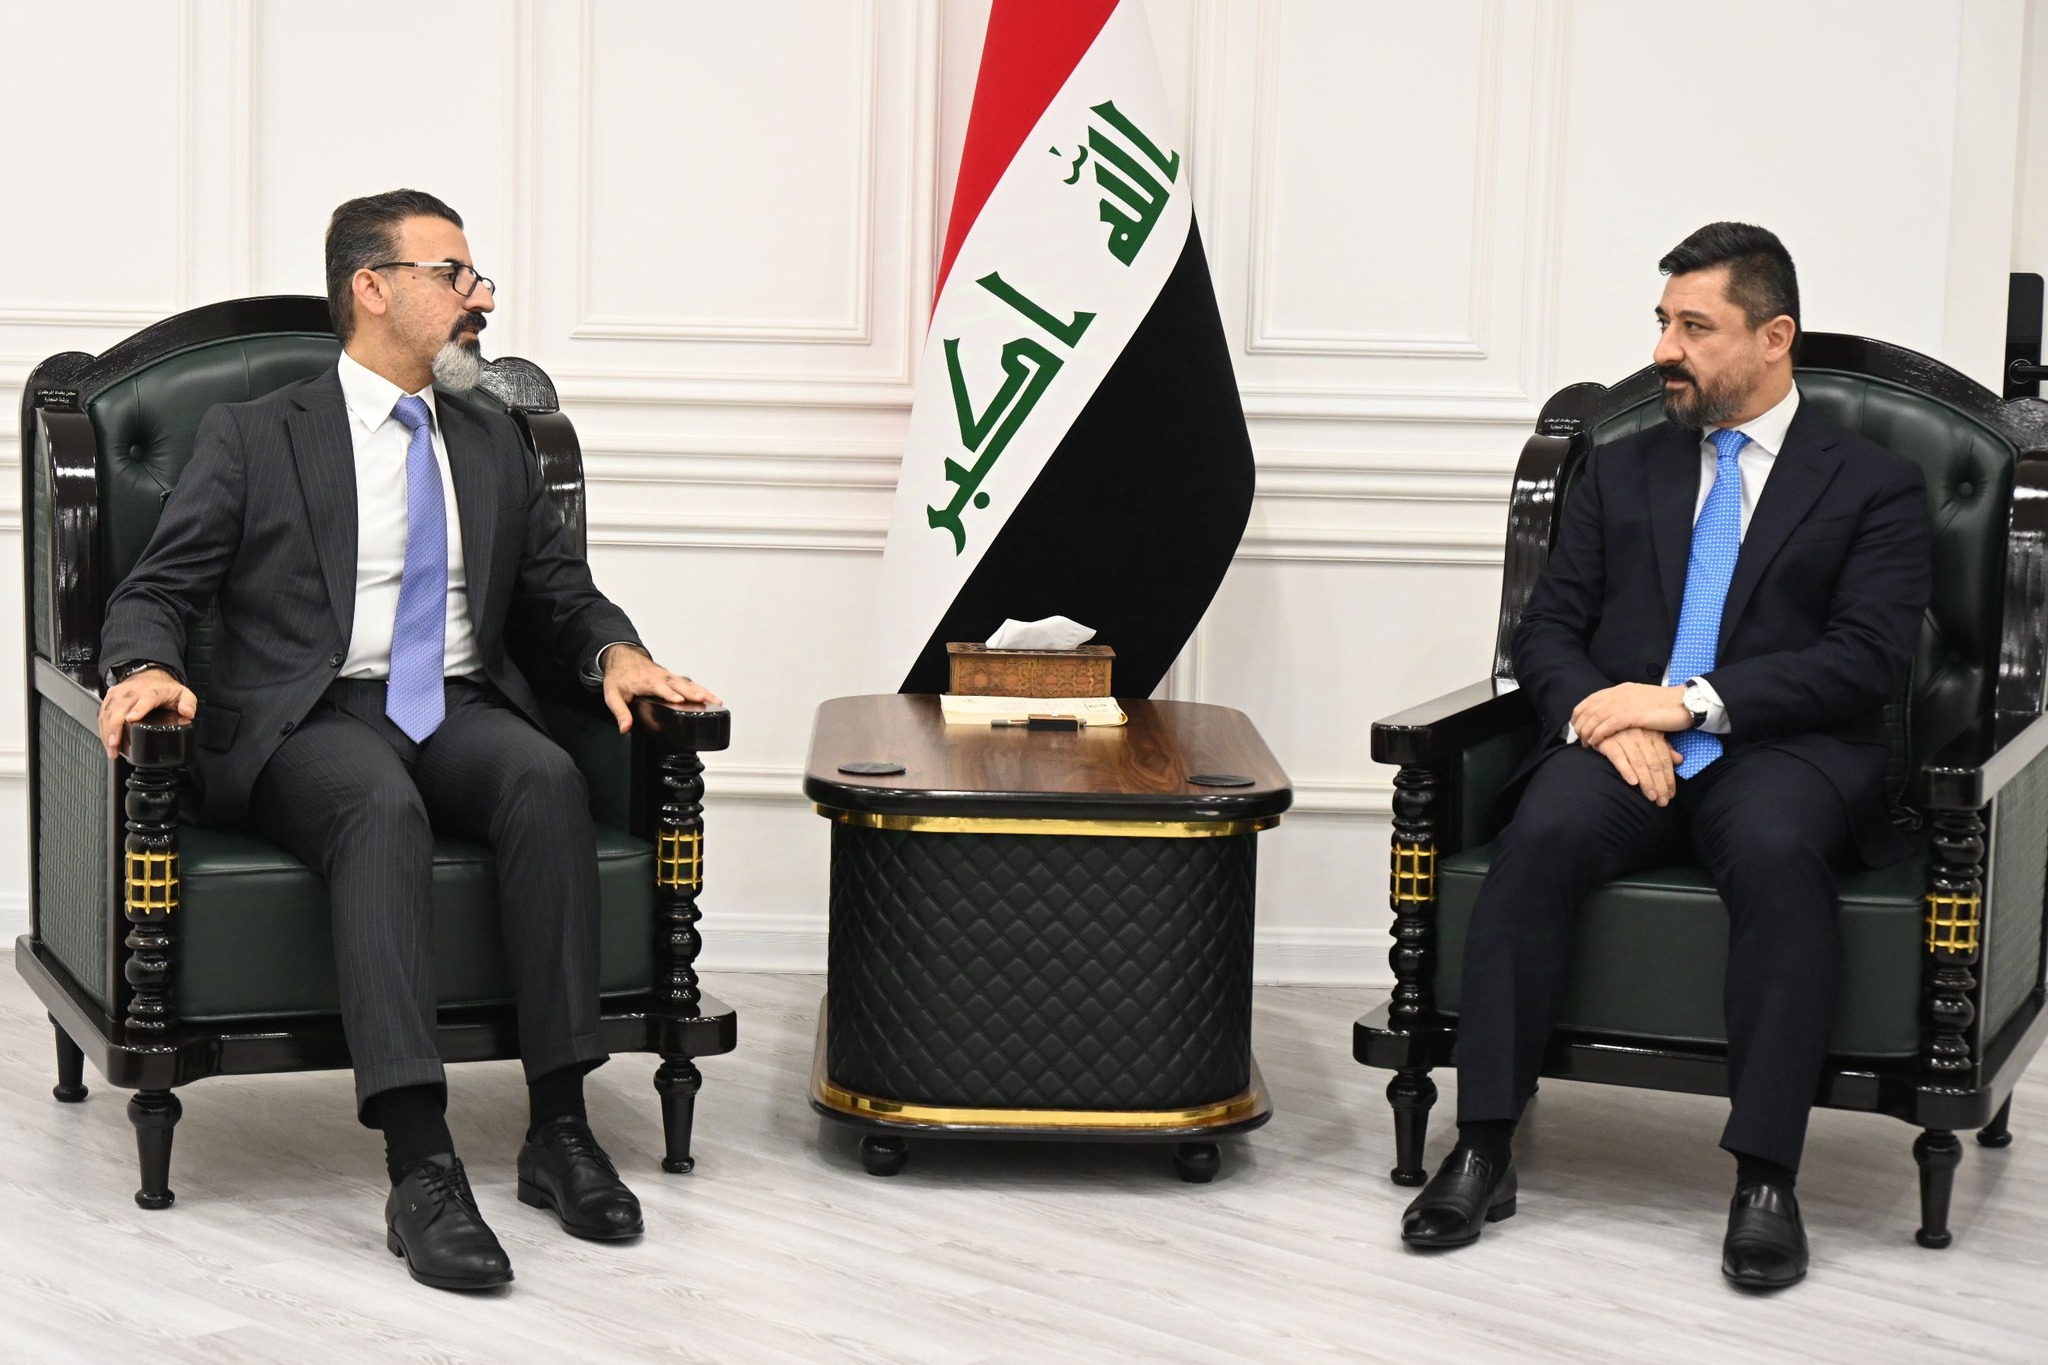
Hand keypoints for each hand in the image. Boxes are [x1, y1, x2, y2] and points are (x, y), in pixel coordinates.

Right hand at [97, 667, 196, 758]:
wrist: (151, 674)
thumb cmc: (166, 688)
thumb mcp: (183, 693)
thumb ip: (188, 702)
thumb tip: (187, 713)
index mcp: (154, 690)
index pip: (146, 698)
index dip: (139, 708)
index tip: (132, 719)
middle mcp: (134, 690)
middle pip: (121, 707)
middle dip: (115, 726)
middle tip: (115, 744)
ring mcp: (120, 692)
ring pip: (109, 710)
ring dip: (107, 730)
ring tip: (110, 748)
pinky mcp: (111, 696)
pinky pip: (103, 711)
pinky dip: (102, 726)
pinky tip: (106, 740)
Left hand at [600, 645, 722, 733]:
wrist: (623, 656)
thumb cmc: (619, 676)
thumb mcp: (612, 695)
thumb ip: (620, 711)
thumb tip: (625, 728)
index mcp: (646, 682)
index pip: (660, 688)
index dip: (669, 694)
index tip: (679, 699)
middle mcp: (660, 678)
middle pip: (679, 685)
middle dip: (692, 692)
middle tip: (705, 699)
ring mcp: (669, 677)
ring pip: (688, 683)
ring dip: (702, 691)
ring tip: (716, 700)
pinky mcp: (673, 678)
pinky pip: (689, 683)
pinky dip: (702, 689)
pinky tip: (712, 697)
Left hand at [1572, 682, 1690, 748]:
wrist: (1686, 702)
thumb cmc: (1666, 705)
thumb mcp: (1641, 701)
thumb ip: (1626, 705)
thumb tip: (1613, 716)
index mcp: (1622, 689)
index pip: (1592, 699)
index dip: (1580, 712)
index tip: (1575, 724)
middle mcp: (1621, 693)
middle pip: (1591, 708)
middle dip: (1581, 724)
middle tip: (1577, 737)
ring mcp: (1627, 702)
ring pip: (1597, 717)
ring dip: (1588, 731)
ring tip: (1585, 743)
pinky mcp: (1634, 714)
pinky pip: (1609, 724)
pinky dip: (1599, 733)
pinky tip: (1595, 742)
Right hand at [1593, 726, 1684, 805]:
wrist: (1600, 720)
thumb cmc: (1627, 730)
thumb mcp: (1649, 735)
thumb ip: (1664, 748)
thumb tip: (1679, 760)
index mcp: (1653, 734)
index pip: (1664, 759)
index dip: (1669, 778)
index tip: (1671, 794)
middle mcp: (1641, 736)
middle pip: (1654, 764)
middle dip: (1660, 784)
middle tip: (1663, 801)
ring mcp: (1624, 738)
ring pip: (1639, 763)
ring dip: (1647, 782)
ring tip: (1651, 797)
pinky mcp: (1608, 742)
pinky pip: (1619, 758)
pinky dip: (1626, 770)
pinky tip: (1633, 782)